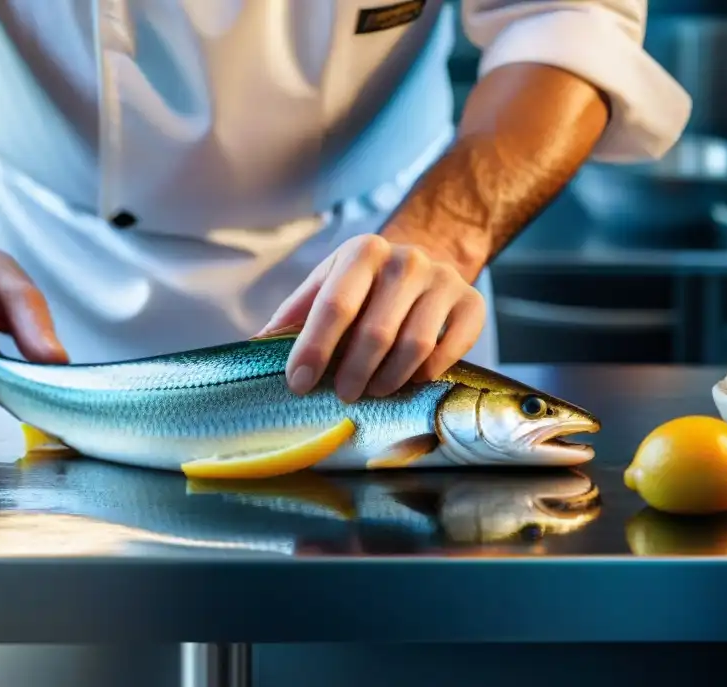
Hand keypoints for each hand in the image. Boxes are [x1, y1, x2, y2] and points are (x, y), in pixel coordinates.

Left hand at [260, 234, 484, 401]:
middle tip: (342, 395)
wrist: (424, 264)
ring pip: (414, 346)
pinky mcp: (472, 304)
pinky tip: (407, 380)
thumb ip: (293, 315)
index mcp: (362, 251)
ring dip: (388, 380)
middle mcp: (407, 260)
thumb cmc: (363, 285)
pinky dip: (424, 375)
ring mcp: (444, 280)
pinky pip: (449, 352)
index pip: (335, 305)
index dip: (314, 349)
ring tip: (373, 391)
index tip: (299, 384)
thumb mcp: (326, 284)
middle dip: (353, 373)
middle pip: (376, 332)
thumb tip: (254, 349)